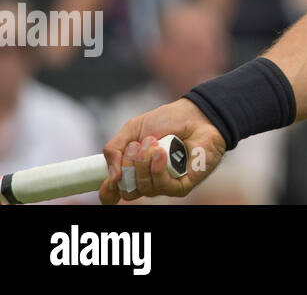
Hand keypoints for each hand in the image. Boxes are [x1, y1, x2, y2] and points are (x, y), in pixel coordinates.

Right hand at [98, 99, 225, 204]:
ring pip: (143, 188)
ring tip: (154, 142)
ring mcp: (163, 185)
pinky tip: (162, 153)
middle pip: (126, 190)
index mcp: (131, 171)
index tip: (111, 178)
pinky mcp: (181, 186)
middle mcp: (146, 181)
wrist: (196, 115)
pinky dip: (158, 168)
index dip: (107, 190)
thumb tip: (112, 177)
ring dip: (144, 163)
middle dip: (128, 165)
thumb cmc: (167, 121)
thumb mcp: (132, 129)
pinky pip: (163, 186)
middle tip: (138, 145)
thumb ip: (113, 149)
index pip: (113, 193)